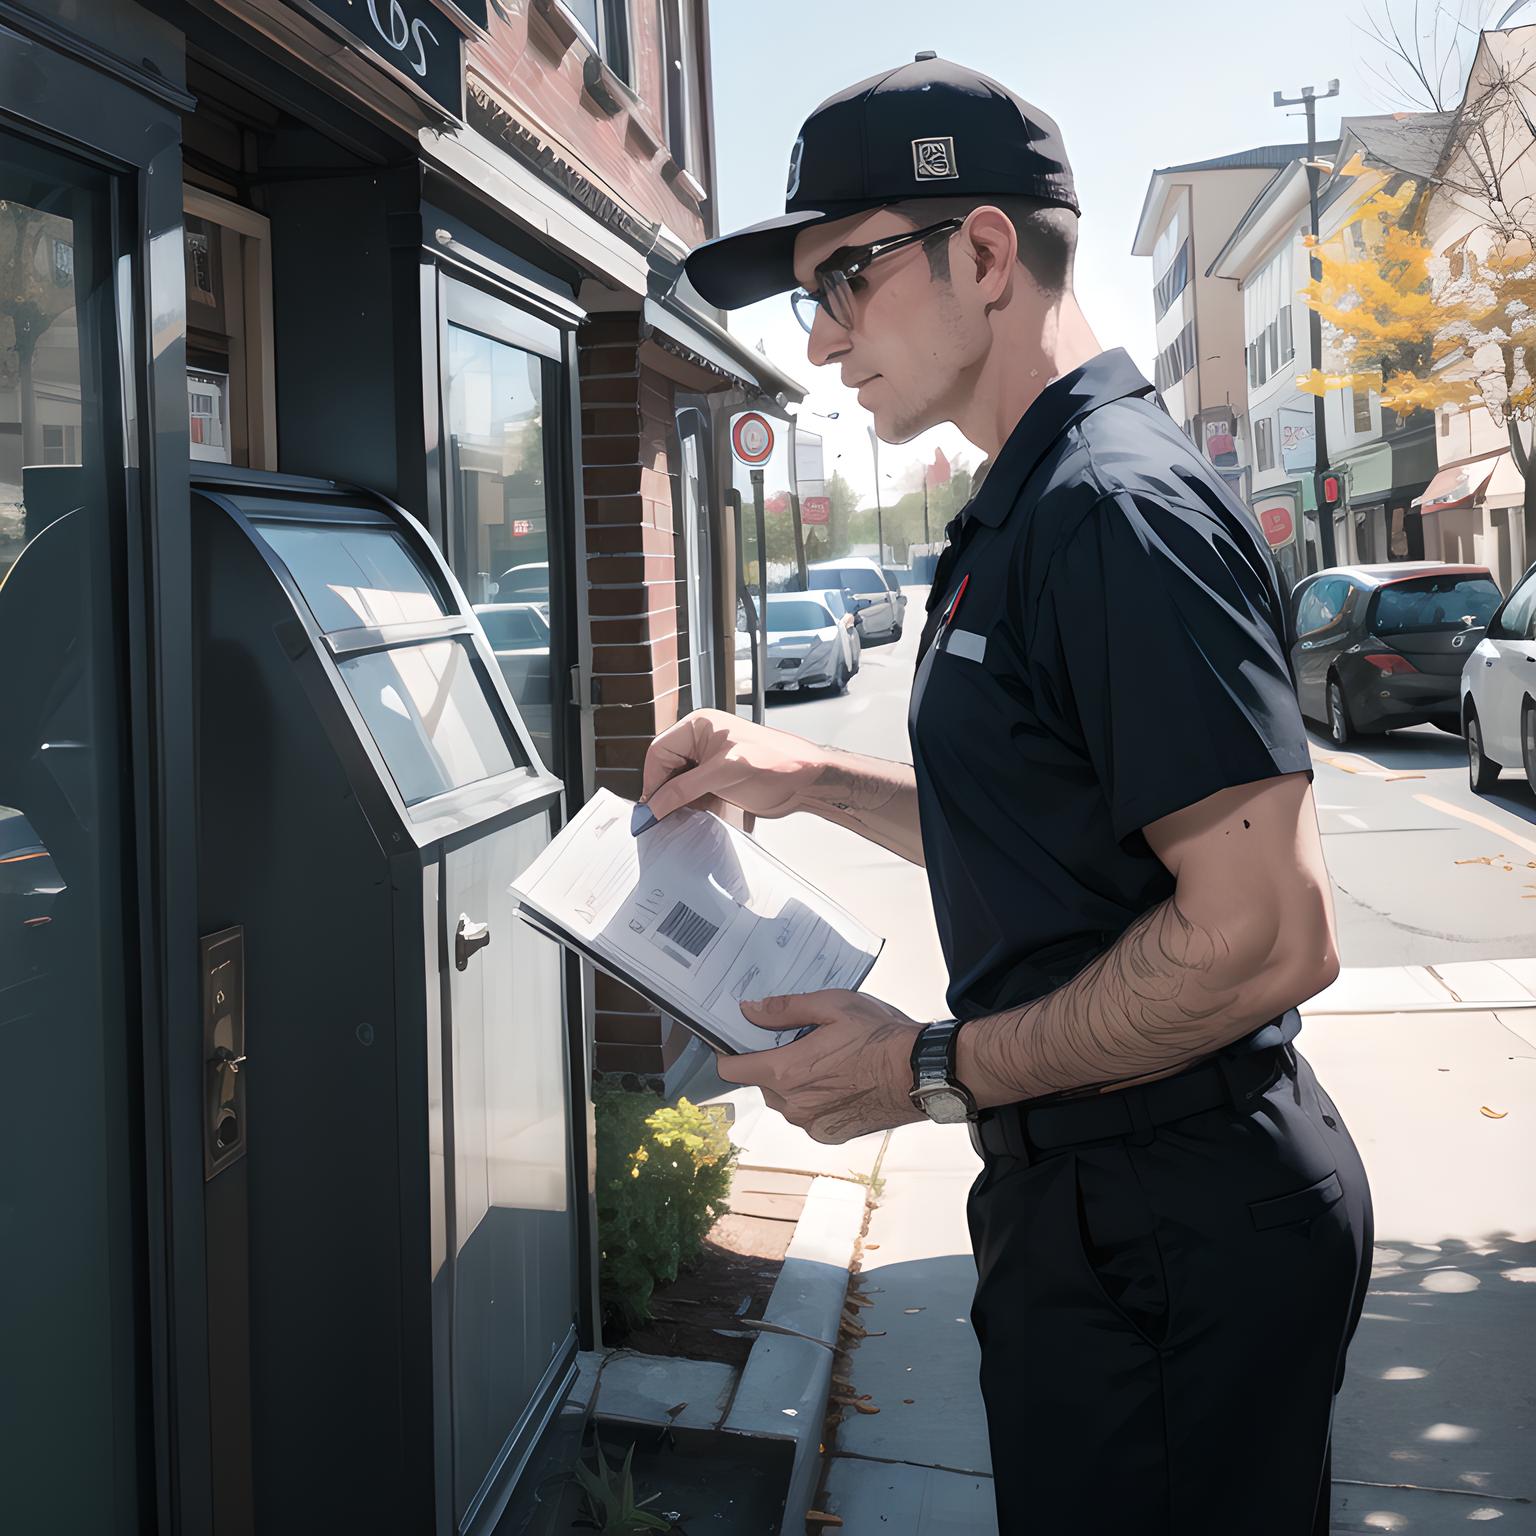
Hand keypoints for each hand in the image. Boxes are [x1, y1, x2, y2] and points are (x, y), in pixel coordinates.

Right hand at [641, 709, 826, 823]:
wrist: (806, 780)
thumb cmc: (774, 762)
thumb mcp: (723, 774)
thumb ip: (684, 790)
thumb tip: (654, 805)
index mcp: (698, 726)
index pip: (658, 751)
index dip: (652, 779)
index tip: (651, 806)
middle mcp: (700, 741)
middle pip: (666, 768)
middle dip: (665, 791)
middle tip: (662, 817)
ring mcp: (709, 762)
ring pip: (678, 783)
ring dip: (678, 801)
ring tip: (681, 817)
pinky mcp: (718, 780)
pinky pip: (693, 793)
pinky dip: (691, 806)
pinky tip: (696, 815)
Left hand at [716, 991, 926, 1143]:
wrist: (920, 1072)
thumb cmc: (878, 1035)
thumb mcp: (831, 1005)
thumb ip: (784, 1010)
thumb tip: (749, 1010)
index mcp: (785, 1072)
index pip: (732, 1069)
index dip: (729, 1053)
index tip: (738, 1040)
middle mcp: (792, 1105)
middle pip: (761, 1083)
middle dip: (772, 1063)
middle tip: (801, 1042)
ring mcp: (811, 1124)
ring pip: (785, 1101)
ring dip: (794, 1083)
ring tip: (826, 1060)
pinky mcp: (830, 1134)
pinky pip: (808, 1116)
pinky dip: (815, 1100)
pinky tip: (841, 1081)